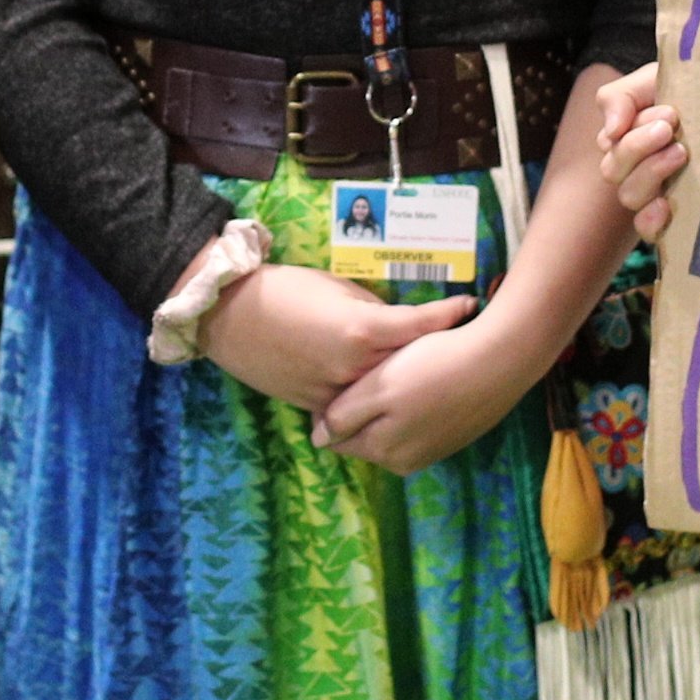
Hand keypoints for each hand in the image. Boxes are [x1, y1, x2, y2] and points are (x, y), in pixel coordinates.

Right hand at [195, 260, 476, 412]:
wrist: (228, 316)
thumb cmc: (282, 290)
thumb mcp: (336, 289)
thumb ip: (373, 311)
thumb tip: (399, 324)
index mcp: (363, 331)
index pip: (420, 326)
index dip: (449, 315)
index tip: (470, 305)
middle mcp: (355, 369)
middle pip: (410, 368)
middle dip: (437, 358)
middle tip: (468, 345)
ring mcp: (336, 393)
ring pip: (384, 396)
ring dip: (409, 388)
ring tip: (438, 380)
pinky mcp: (316, 406)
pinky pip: (354, 409)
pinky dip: (373, 405)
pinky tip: (395, 403)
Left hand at [315, 306, 543, 472]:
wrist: (501, 359)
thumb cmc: (433, 366)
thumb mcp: (379, 388)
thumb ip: (344, 416)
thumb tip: (319, 440)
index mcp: (383, 451)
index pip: (338, 436)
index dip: (332, 406)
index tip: (343, 376)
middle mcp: (406, 461)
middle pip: (365, 434)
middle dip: (362, 408)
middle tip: (372, 370)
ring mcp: (433, 451)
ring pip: (392, 429)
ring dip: (388, 407)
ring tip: (399, 371)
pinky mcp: (455, 436)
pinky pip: (419, 423)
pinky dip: (414, 405)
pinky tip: (424, 378)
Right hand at [594, 60, 688, 243]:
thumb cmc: (695, 93)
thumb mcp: (653, 81)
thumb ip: (620, 97)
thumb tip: (612, 131)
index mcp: (627, 136)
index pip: (612, 143)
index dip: (634, 131)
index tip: (670, 115)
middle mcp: (634, 168)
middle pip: (613, 170)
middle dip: (639, 146)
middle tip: (671, 128)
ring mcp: (653, 193)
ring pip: (629, 195)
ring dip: (651, 172)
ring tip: (682, 154)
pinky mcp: (673, 218)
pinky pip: (646, 229)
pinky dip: (650, 220)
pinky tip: (665, 206)